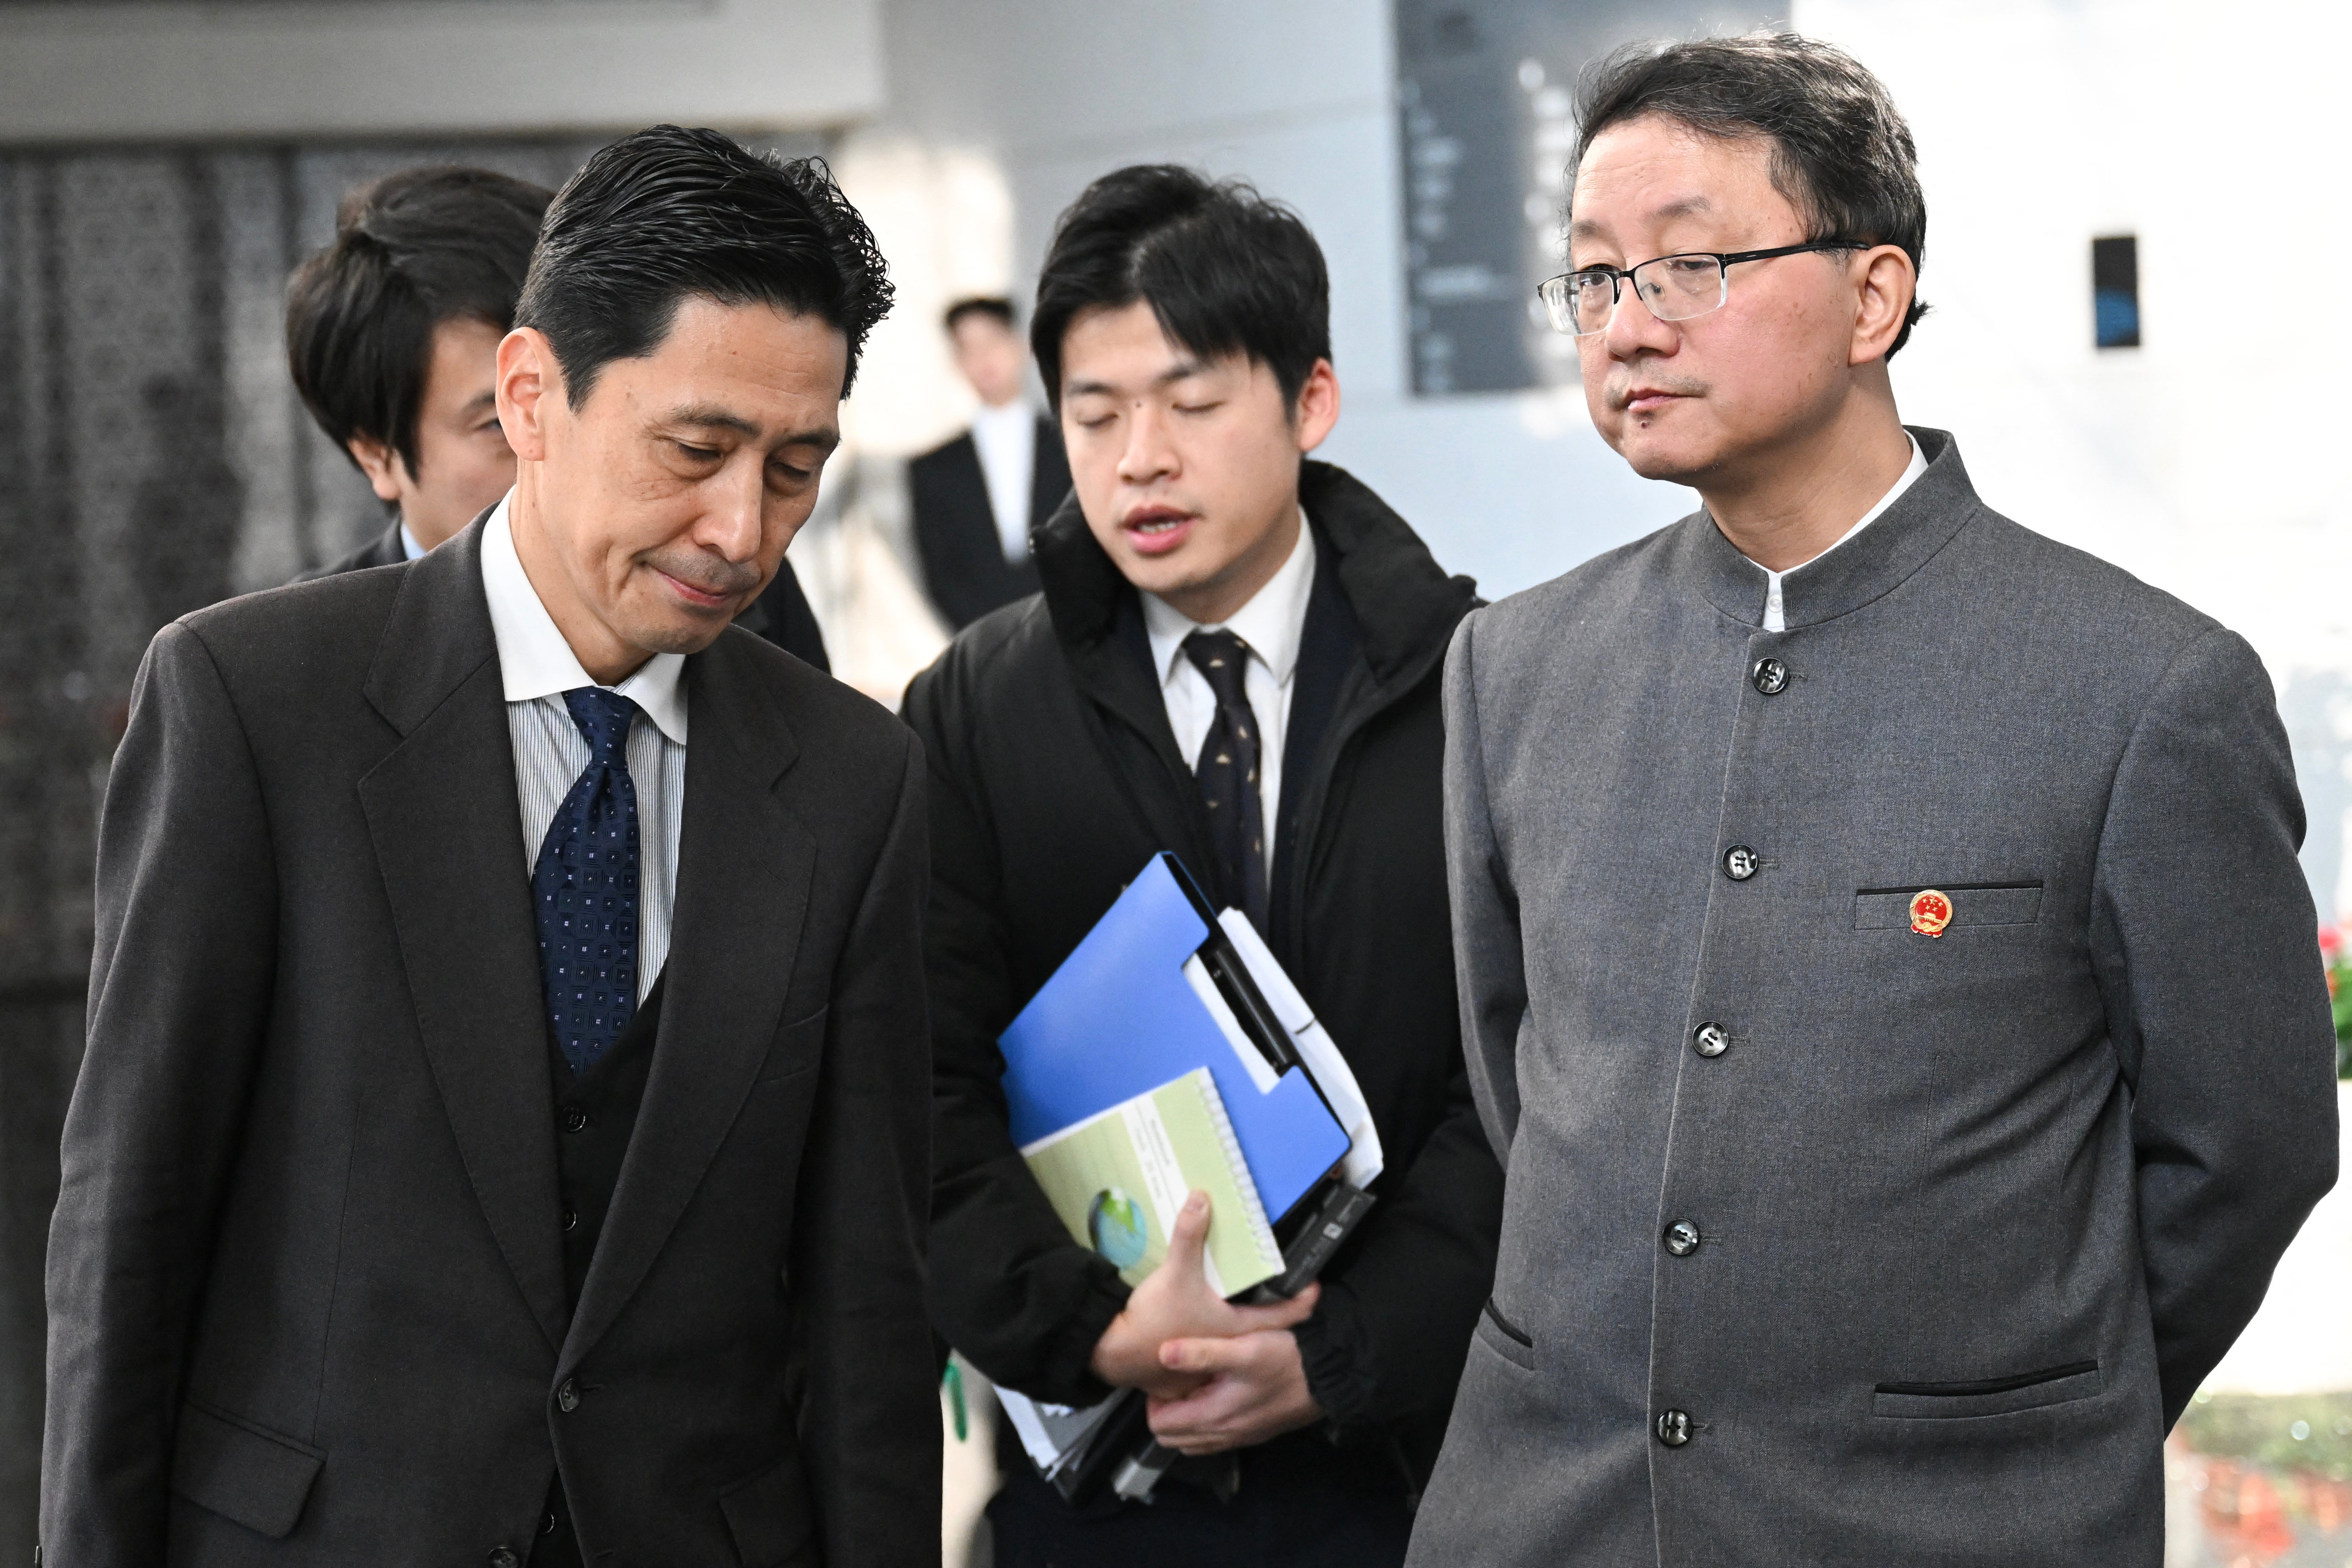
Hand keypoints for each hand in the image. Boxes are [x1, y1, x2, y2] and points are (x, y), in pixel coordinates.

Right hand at [1087, 1189, 1318, 1401]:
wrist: (1115, 1352)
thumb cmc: (1153, 1321)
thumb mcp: (1175, 1272)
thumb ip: (1189, 1236)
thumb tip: (1200, 1199)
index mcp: (1236, 1326)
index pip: (1285, 1316)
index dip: (1304, 1300)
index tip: (1315, 1285)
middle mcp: (1229, 1343)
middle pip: (1265, 1324)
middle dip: (1274, 1303)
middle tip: (1280, 1280)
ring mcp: (1211, 1355)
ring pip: (1238, 1334)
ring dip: (1244, 1314)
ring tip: (1245, 1289)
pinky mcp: (1190, 1358)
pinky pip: (1213, 1341)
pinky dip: (1217, 1326)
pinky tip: (1208, 1308)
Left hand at [1146, 1329, 1322, 1454]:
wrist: (1328, 1377)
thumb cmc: (1285, 1359)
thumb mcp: (1243, 1349)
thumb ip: (1202, 1352)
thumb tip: (1162, 1353)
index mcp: (1214, 1416)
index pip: (1160, 1425)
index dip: (1155, 1400)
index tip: (1167, 1375)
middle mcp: (1223, 1434)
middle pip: (1173, 1438)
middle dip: (1167, 1411)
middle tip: (1179, 1379)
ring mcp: (1239, 1437)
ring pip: (1194, 1441)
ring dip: (1187, 1417)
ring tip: (1197, 1385)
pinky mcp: (1254, 1433)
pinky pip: (1215, 1438)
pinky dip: (1207, 1421)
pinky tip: (1220, 1392)